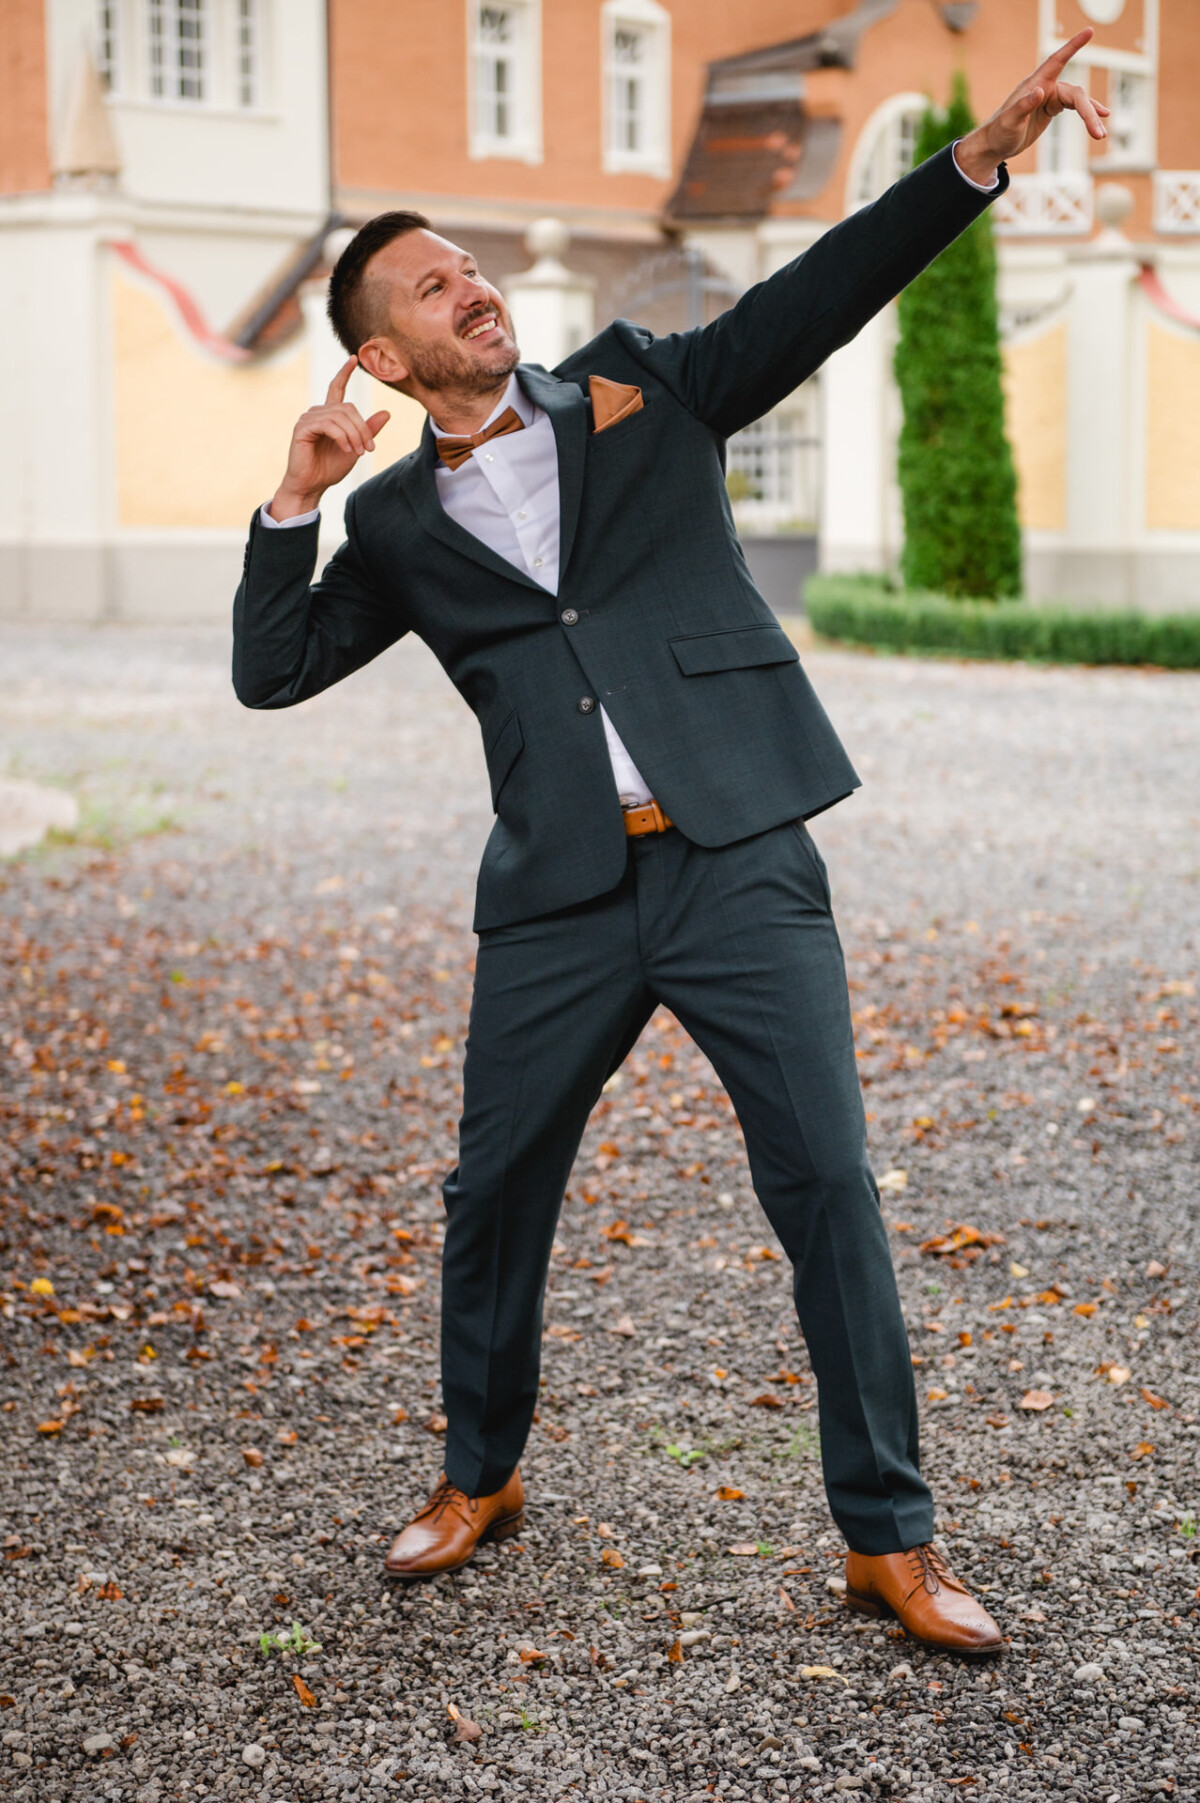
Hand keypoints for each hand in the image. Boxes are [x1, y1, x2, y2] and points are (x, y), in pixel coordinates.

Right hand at [269, 357, 389, 519]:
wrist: (312, 486)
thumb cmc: (330, 468)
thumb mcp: (356, 447)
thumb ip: (368, 430)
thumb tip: (386, 413)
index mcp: (329, 415)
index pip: (336, 388)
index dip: (345, 373)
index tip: (354, 359)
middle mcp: (318, 412)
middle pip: (347, 407)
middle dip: (362, 428)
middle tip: (368, 448)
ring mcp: (308, 418)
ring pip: (340, 416)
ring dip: (354, 435)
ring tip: (357, 452)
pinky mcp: (302, 428)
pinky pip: (328, 424)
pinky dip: (341, 437)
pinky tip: (346, 448)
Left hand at [956, 28, 1109, 186]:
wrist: (994, 145)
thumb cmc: (999, 132)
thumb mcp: (1009, 122)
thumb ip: (1023, 106)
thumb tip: (1039, 91)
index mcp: (1036, 84)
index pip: (1057, 60)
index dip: (1073, 46)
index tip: (1089, 31)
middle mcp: (1046, 87)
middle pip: (1075, 94)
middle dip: (1088, 112)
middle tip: (1098, 133)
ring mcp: (1050, 97)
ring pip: (1078, 102)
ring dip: (1090, 116)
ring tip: (1101, 135)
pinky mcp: (1051, 108)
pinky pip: (1075, 107)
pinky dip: (1088, 112)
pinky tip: (1101, 118)